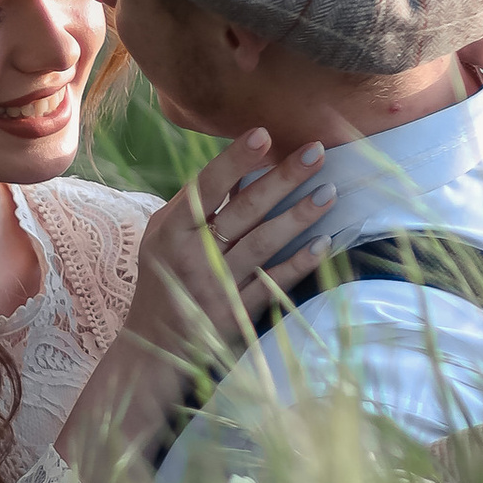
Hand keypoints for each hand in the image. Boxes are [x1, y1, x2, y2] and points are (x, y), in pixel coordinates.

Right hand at [56, 129, 337, 482]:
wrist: (153, 347)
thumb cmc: (164, 281)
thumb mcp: (165, 238)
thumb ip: (196, 207)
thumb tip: (243, 168)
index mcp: (170, 230)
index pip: (207, 186)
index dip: (235, 160)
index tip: (265, 135)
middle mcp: (191, 256)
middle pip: (243, 210)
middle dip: (282, 178)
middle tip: (317, 152)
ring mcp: (214, 287)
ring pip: (263, 243)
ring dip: (299, 216)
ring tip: (329, 191)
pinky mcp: (235, 316)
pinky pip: (272, 284)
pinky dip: (298, 263)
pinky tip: (323, 243)